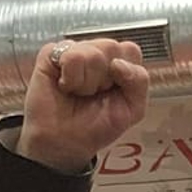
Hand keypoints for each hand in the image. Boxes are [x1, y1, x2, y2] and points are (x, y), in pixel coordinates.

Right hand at [19, 37, 148, 172]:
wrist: (64, 143)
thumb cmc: (95, 126)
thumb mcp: (133, 109)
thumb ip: (139, 81)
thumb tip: (118, 63)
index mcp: (118, 62)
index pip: (130, 50)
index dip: (125, 74)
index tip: (114, 92)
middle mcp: (97, 52)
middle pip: (112, 47)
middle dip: (105, 80)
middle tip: (94, 94)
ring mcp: (74, 50)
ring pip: (92, 53)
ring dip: (87, 82)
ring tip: (78, 92)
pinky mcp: (52, 53)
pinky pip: (71, 56)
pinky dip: (71, 79)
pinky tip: (65, 86)